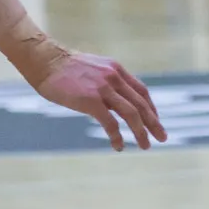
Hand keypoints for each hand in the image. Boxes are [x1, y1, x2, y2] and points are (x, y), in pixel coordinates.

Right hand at [31, 47, 166, 150]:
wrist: (46, 62)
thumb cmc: (65, 68)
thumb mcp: (94, 68)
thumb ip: (107, 80)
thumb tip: (113, 97)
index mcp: (117, 70)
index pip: (141, 91)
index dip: (151, 108)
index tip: (155, 121)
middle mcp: (115, 78)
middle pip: (141, 104)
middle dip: (154, 123)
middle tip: (162, 138)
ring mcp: (104, 88)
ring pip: (131, 114)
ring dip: (141, 132)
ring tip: (145, 146)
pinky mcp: (91, 100)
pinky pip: (110, 122)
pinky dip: (117, 136)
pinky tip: (119, 146)